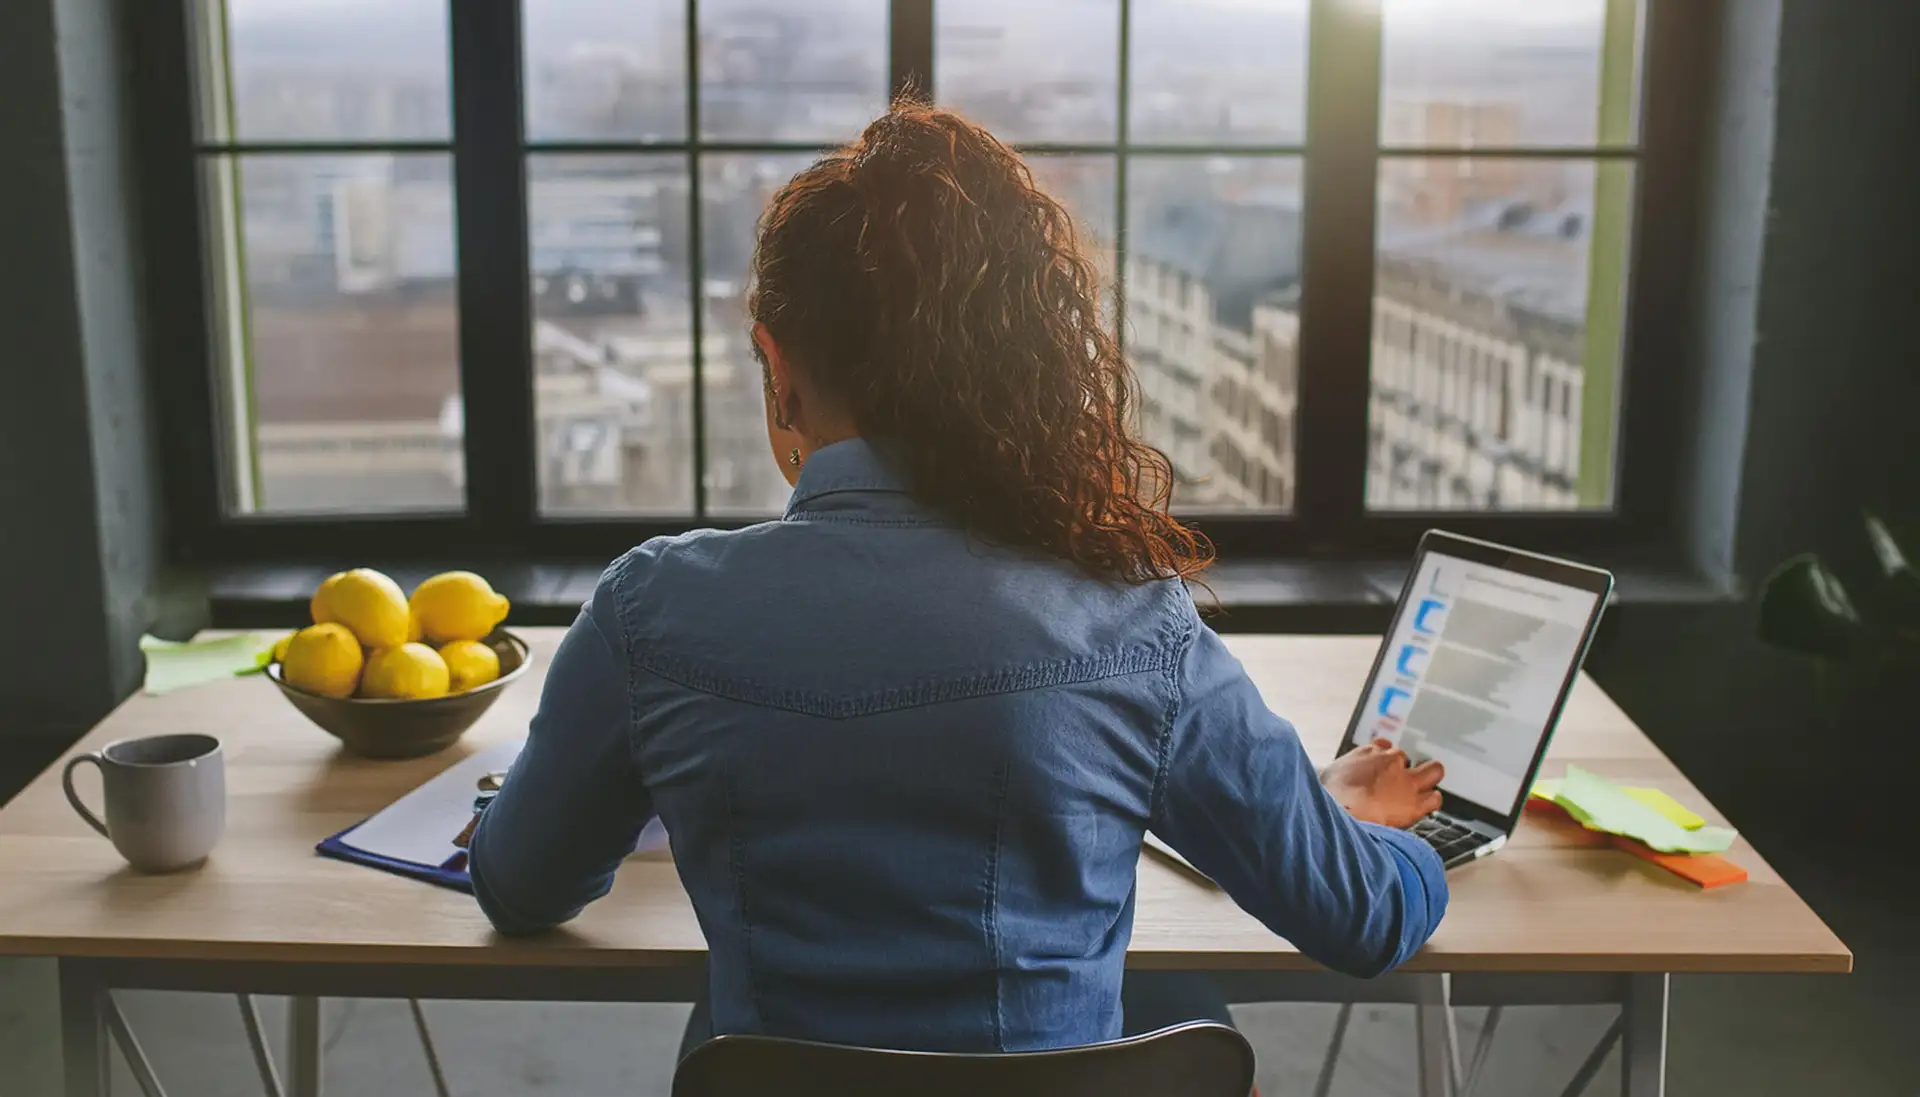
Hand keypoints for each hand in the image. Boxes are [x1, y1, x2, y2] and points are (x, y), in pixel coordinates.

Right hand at [1320, 739, 1444, 828]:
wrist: (1344, 810)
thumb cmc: (1331, 796)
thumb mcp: (1330, 775)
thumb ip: (1342, 774)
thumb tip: (1337, 782)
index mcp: (1368, 753)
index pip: (1383, 747)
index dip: (1385, 758)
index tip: (1383, 766)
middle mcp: (1390, 761)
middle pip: (1407, 757)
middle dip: (1407, 766)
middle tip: (1403, 777)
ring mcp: (1406, 780)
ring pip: (1433, 771)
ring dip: (1430, 777)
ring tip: (1426, 787)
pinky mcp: (1416, 801)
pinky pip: (1435, 798)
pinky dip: (1433, 800)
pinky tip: (1428, 804)